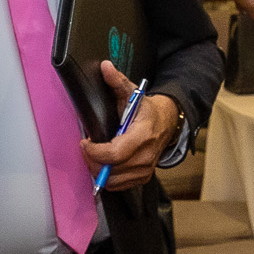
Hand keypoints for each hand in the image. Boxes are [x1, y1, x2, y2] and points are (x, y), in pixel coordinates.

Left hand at [81, 61, 179, 191]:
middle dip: (92, 160)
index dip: (95, 152)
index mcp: (143, 135)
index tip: (85, 142)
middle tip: (86, 147)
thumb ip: (117, 81)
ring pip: (113, 181)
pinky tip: (103, 163)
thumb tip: (105, 67)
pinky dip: (107, 177)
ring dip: (97, 169)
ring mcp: (146, 169)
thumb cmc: (146, 109)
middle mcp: (146, 156)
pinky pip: (119, 186)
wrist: (167, 123)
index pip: (115, 153)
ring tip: (93, 154)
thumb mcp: (132, 92)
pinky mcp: (143, 177)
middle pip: (111, 170)